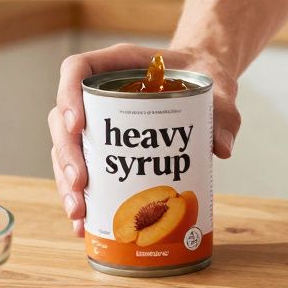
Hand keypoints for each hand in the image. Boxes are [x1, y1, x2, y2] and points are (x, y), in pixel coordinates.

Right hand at [48, 43, 240, 236]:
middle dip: (67, 155)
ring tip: (79, 212)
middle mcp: (100, 92)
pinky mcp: (104, 146)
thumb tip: (221, 148)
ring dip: (66, 181)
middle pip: (63, 118)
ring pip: (66, 147)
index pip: (78, 69)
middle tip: (80, 185)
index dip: (68, 95)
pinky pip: (82, 167)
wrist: (205, 83)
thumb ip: (224, 114)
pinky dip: (80, 195)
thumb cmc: (204, 79)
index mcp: (119, 65)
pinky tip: (84, 222)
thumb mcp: (219, 91)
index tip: (77, 126)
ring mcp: (98, 120)